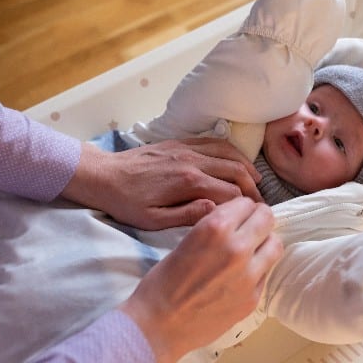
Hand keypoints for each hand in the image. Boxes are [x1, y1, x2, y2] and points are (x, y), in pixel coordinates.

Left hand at [61, 139, 263, 229]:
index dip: (246, 205)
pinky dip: (230, 151)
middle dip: (252, 186)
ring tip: (256, 181)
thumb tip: (215, 209)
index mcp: (187, 183)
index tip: (254, 215)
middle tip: (259, 202)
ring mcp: (187, 149)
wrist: (103, 176)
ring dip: (245, 166)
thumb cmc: (126, 203)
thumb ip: (186, 215)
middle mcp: (192, 161)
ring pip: (227, 152)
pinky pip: (213, 142)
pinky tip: (235, 161)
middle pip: (235, 169)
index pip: (230, 192)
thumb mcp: (152, 220)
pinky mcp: (180, 143)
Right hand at [119, 197, 282, 362]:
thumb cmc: (163, 282)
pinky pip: (267, 272)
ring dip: (265, 243)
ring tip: (252, 250)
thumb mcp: (187, 240)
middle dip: (258, 220)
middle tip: (250, 227)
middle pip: (266, 218)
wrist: (158, 325)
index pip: (246, 203)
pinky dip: (258, 269)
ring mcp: (249, 274)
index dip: (241, 208)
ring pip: (275, 244)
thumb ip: (216, 227)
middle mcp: (237, 247)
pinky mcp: (253, 297)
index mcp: (215, 228)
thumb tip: (236, 220)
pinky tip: (242, 275)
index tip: (238, 215)